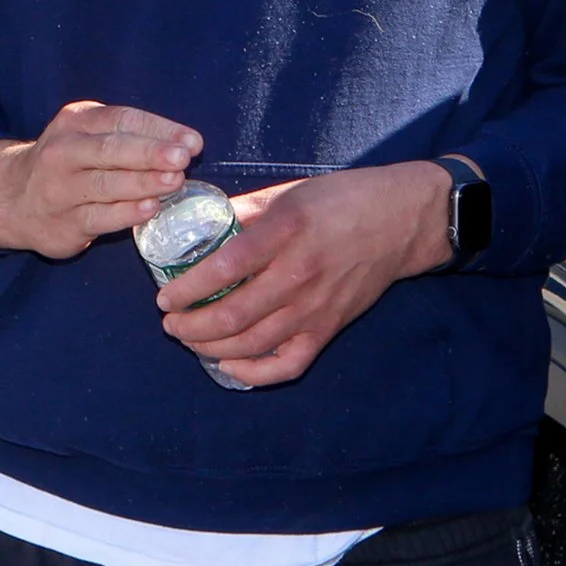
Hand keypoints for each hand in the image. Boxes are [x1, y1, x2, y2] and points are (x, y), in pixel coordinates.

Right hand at [0, 102, 202, 258]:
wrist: (10, 198)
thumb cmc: (67, 163)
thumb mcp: (87, 135)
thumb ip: (129, 136)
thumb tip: (186, 145)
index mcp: (77, 122)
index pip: (122, 120)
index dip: (159, 129)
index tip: (193, 142)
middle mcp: (64, 152)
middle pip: (110, 149)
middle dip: (149, 152)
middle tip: (182, 158)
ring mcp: (61, 189)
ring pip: (105, 184)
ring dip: (142, 183)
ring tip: (174, 182)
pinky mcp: (64, 223)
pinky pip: (99, 217)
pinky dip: (126, 213)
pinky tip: (150, 208)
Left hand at [155, 161, 450, 387]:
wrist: (401, 220)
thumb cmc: (343, 199)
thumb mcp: (289, 192)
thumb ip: (245, 211)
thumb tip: (200, 223)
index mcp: (286, 231)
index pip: (225, 268)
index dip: (187, 287)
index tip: (164, 294)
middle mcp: (299, 274)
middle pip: (232, 316)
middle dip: (189, 325)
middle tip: (169, 320)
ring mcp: (315, 307)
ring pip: (252, 344)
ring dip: (210, 348)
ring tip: (189, 338)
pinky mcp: (329, 328)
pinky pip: (287, 364)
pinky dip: (254, 373)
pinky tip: (229, 365)